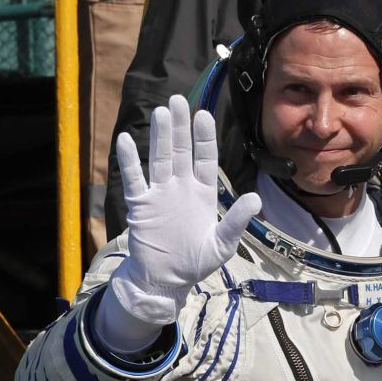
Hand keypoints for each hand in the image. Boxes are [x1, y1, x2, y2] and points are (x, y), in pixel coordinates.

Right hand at [108, 95, 262, 329]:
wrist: (165, 280)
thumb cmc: (195, 263)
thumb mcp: (222, 245)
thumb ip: (237, 221)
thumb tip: (256, 199)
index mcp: (203, 194)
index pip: (205, 159)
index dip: (204, 138)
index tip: (204, 115)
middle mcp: (181, 188)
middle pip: (181, 151)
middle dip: (181, 127)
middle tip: (178, 100)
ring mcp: (160, 194)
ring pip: (160, 159)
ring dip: (160, 136)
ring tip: (161, 112)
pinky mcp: (141, 205)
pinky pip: (134, 179)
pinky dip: (130, 161)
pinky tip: (125, 140)